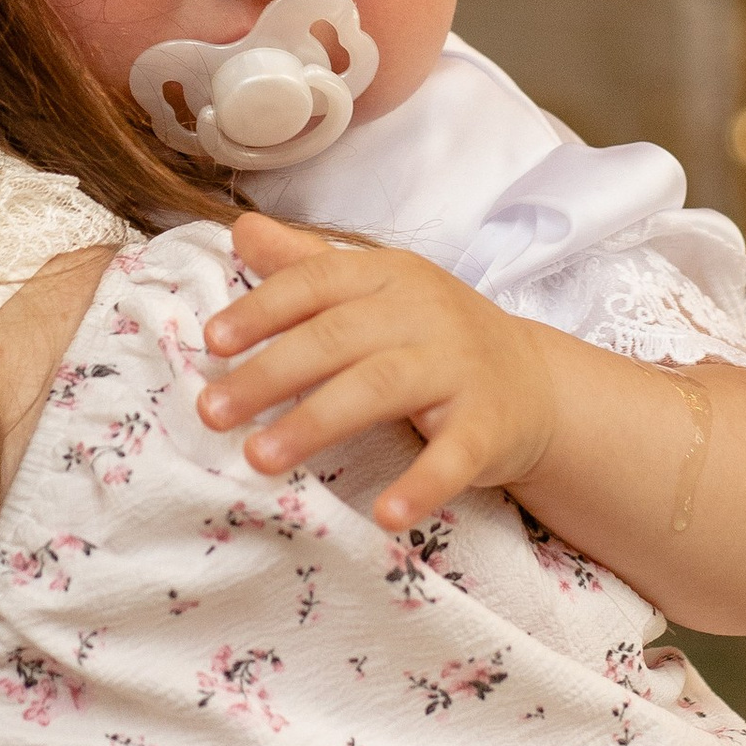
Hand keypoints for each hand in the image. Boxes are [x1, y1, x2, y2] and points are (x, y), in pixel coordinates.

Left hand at [199, 213, 560, 528]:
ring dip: (315, 423)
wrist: (534, 385)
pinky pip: (453, 456)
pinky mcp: (489, 426)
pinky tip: (384, 516)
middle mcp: (425, 314)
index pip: (318, 281)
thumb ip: (307, 264)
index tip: (211, 342)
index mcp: (390, 276)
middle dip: (270, 374)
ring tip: (259, 459)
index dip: (263, 309)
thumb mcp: (377, 289)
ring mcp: (460, 369)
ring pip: (380, 388)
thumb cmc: (434, 336)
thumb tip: (240, 228)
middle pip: (338, 337)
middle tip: (212, 412)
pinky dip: (421, 485)